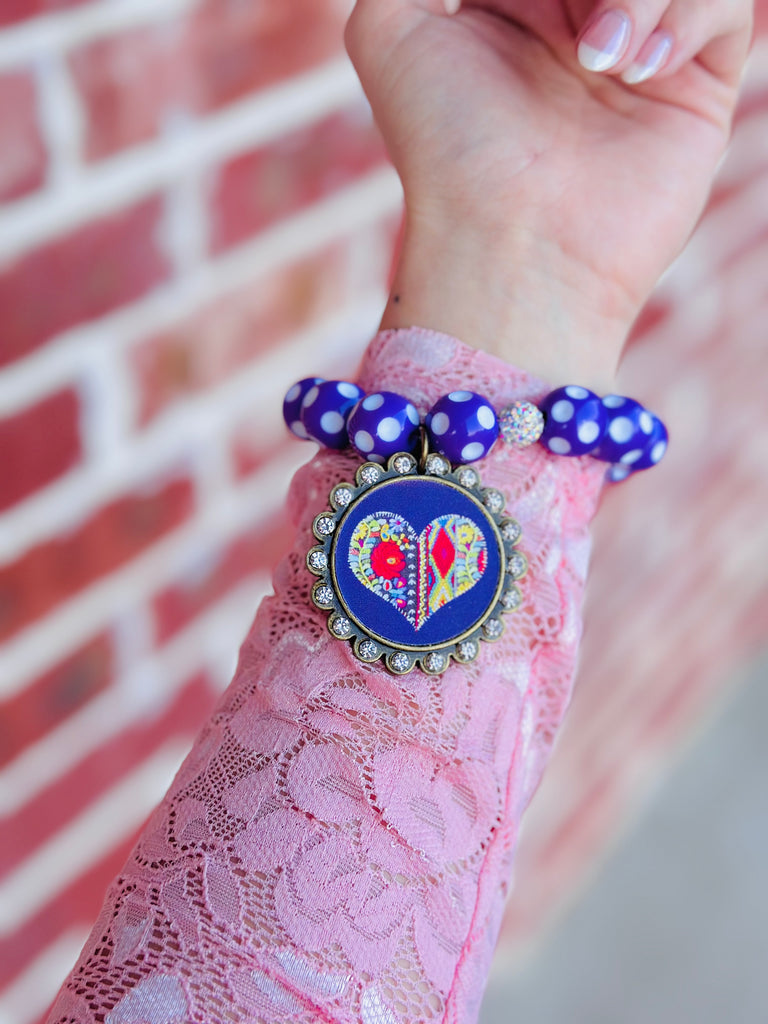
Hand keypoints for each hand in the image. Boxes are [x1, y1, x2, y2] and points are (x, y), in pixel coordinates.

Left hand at [346, 0, 753, 386]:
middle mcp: (578, 15)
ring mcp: (640, 45)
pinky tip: (633, 66)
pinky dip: (685, 12)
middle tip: (577, 18)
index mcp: (509, 0)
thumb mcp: (389, 27)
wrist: (513, 246)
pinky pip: (725, 1)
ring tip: (598, 53)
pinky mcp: (695, 82)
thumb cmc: (446, 147)